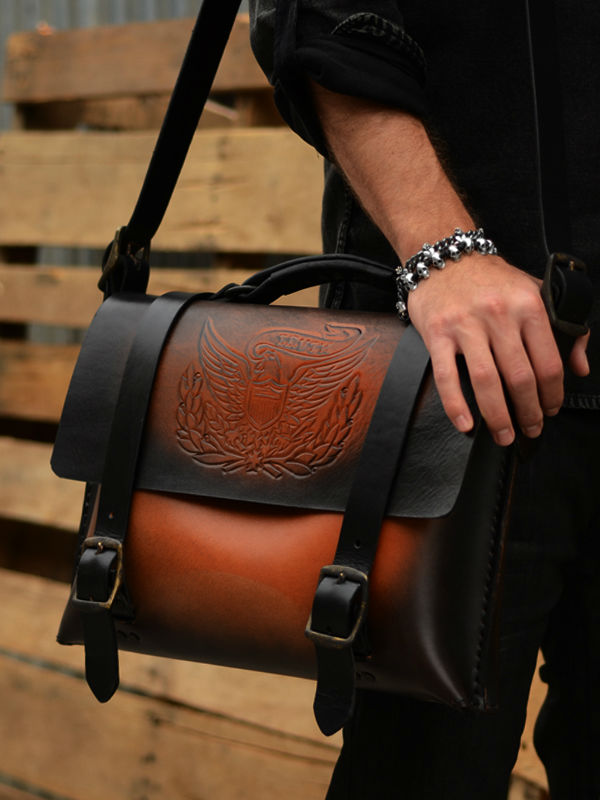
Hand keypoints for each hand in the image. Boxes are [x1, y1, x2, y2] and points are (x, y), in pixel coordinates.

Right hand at [407, 254, 589, 445]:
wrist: (444, 256)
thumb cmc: (490, 279)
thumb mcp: (535, 292)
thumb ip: (564, 327)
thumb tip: (580, 368)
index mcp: (528, 305)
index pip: (548, 362)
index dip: (553, 394)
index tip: (551, 410)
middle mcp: (499, 314)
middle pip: (520, 377)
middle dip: (529, 412)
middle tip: (531, 429)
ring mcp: (465, 325)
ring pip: (486, 381)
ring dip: (497, 416)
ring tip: (504, 435)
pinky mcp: (437, 333)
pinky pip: (447, 376)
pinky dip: (456, 405)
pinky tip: (465, 424)